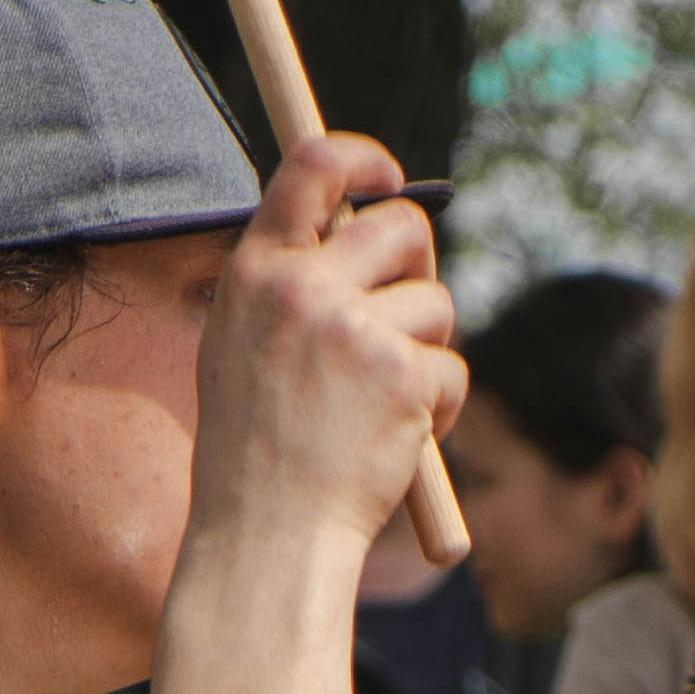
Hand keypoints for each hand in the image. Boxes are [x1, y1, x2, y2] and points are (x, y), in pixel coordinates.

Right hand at [189, 128, 466, 555]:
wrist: (267, 536)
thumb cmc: (255, 452)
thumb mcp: (243, 347)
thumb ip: (289, 286)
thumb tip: (354, 231)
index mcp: (255, 272)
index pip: (313, 165)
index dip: (362, 157)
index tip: (388, 175)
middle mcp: (303, 288)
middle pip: (402, 227)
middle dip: (421, 268)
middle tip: (406, 321)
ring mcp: (354, 330)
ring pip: (436, 305)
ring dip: (428, 353)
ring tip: (381, 407)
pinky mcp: (403, 375)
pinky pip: (452, 371)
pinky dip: (438, 410)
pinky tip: (395, 443)